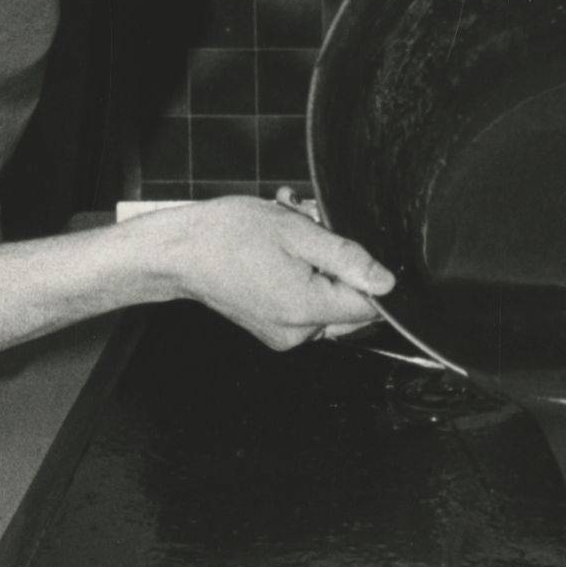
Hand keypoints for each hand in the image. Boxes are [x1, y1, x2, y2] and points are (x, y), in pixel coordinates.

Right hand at [165, 196, 394, 349]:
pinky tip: (283, 253)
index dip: (368, 271)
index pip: (369, 305)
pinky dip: (303, 279)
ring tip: (293, 237)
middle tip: (313, 231)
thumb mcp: (296, 231)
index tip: (345, 245)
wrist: (178, 251)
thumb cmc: (227, 236)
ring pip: (329, 302)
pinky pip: (307, 306)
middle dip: (341, 265)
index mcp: (307, 310)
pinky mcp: (273, 329)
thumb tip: (386, 283)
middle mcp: (297, 333)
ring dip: (321, 268)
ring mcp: (284, 335)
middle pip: (350, 305)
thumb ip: (347, 258)